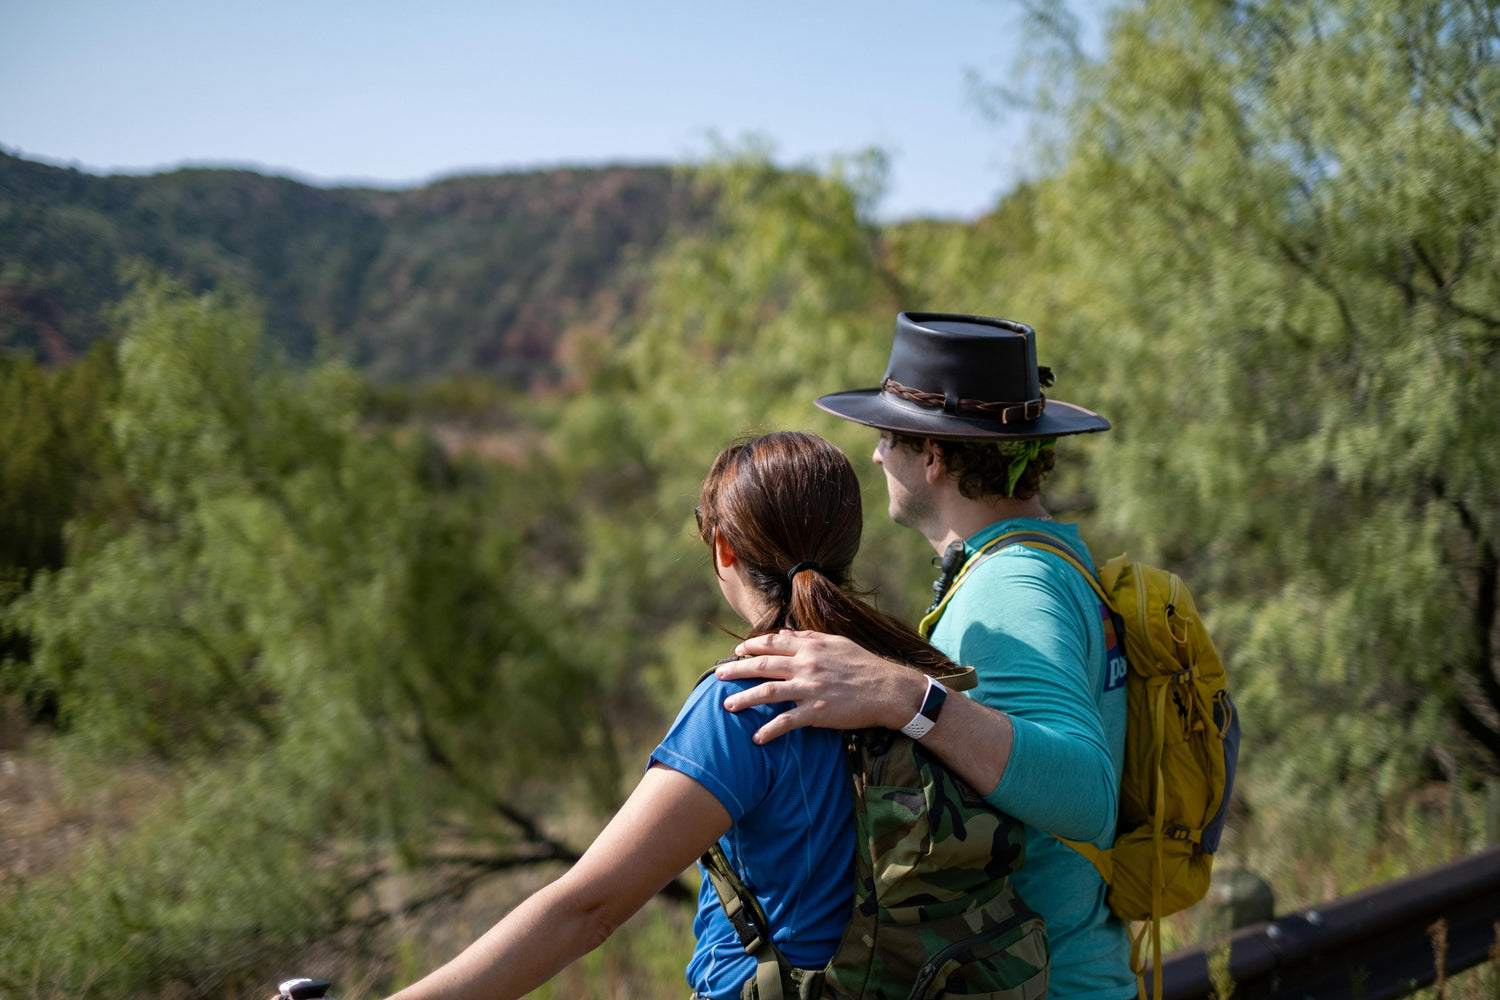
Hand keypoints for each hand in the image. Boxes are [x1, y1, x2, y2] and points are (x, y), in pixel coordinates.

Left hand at [715, 630, 925, 742]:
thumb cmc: (864, 665)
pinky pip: (786, 722)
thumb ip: (810, 637)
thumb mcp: (837, 643)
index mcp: (810, 647)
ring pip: (768, 692)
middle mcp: (806, 665)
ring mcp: (810, 689)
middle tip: (717, 675)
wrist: (888, 690)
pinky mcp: (817, 713)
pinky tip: (756, 737)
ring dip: (744, 699)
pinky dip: (769, 730)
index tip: (737, 652)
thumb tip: (787, 632)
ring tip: (727, 705)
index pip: (773, 643)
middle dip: (737, 670)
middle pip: (763, 665)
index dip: (751, 647)